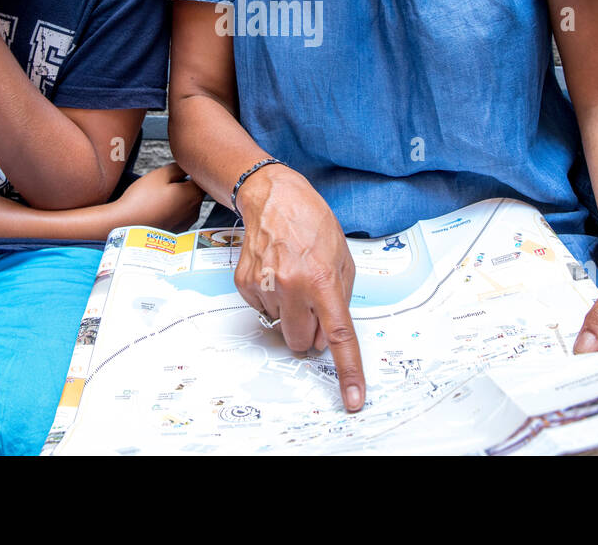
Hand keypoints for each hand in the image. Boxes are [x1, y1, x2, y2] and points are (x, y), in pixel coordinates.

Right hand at [113, 162, 204, 232]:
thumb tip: (188, 166)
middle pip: (196, 191)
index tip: (179, 170)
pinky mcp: (177, 231)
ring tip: (159, 197)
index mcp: (193, 195)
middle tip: (165, 183)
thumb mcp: (161, 174)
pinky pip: (180, 215)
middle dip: (185, 184)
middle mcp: (195, 211)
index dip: (192, 171)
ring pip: (188, 203)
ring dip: (179, 198)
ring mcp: (187, 223)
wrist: (125, 225)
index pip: (202, 178)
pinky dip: (173, 210)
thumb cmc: (142, 199)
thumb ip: (179, 168)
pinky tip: (158, 209)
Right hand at [236, 164, 365, 412]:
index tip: (352, 399)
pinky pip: (262, 312)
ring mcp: (264, 287)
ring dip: (289, 313)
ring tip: (291, 278)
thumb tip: (326, 338)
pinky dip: (271, 302)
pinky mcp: (245, 284)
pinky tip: (275, 275)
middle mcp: (292, 286)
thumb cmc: (312, 223)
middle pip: (301, 342)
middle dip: (309, 334)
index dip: (348, 371)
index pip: (339, 336)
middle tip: (312, 306)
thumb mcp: (342, 258)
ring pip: (281, 327)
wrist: (273, 198)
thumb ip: (340, 300)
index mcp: (322, 280)